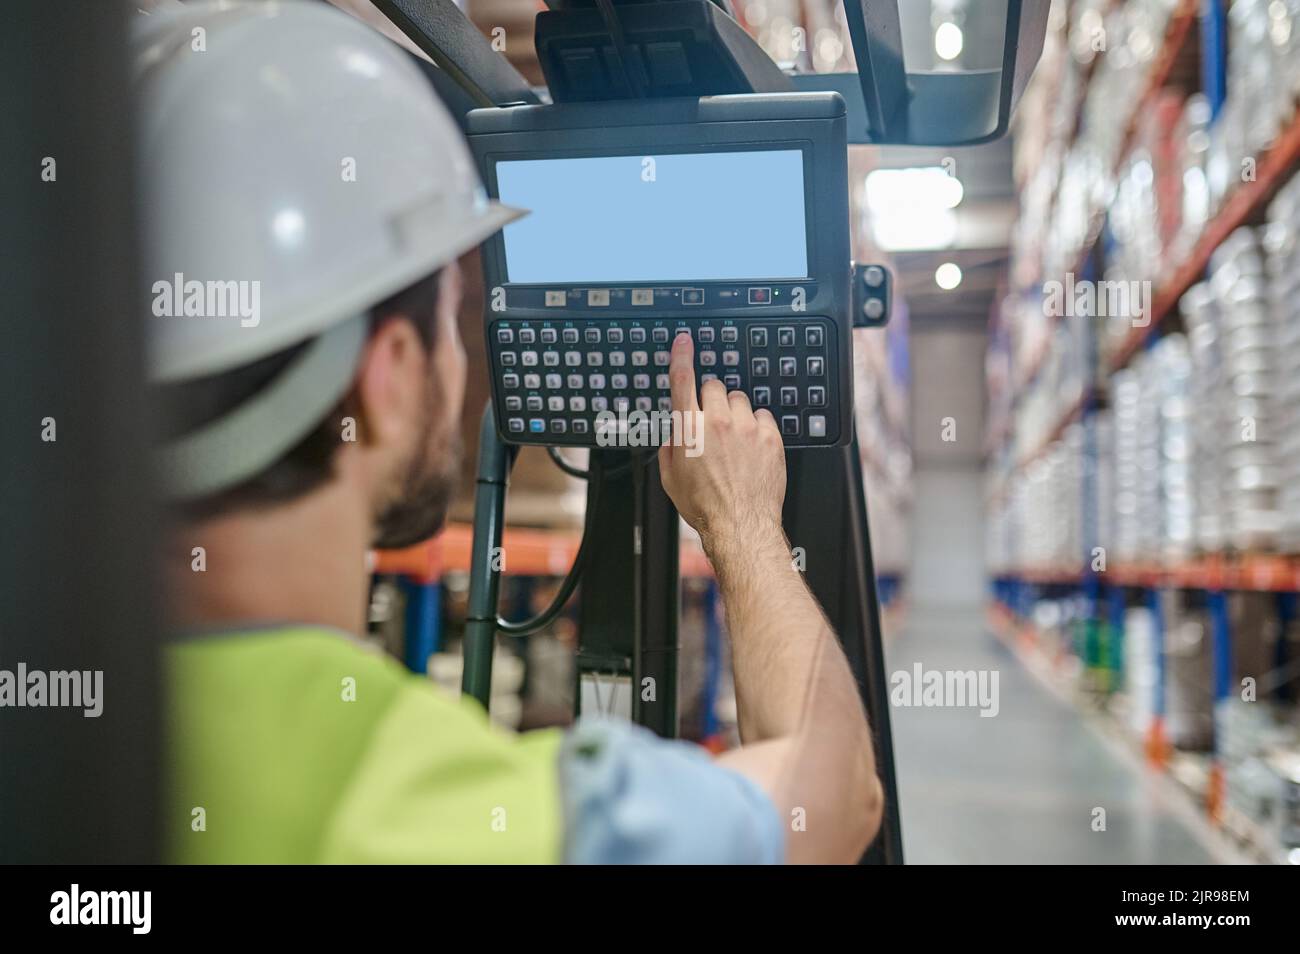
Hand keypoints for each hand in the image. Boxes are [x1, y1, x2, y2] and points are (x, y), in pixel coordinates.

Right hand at [658, 332, 786, 556]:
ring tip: (734, 440)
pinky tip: (752, 447)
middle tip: (713, 422)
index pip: (682, 380)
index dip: (681, 356)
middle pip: (714, 386)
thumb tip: (675, 434)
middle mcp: (718, 422)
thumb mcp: (670, 478)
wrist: (740, 524)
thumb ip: (669, 447)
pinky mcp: (770, 437)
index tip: (683, 341)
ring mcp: (747, 428)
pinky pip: (763, 416)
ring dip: (735, 412)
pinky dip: (757, 426)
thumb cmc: (705, 505)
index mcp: (690, 429)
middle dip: (711, 398)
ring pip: (740, 399)